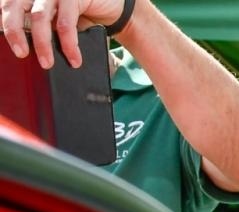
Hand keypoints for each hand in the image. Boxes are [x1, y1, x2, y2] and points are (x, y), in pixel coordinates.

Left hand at [3, 0, 129, 69]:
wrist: (112, 12)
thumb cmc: (81, 19)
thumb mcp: (54, 24)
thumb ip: (39, 31)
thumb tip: (24, 54)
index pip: (7, 5)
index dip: (4, 23)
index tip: (10, 45)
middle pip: (14, 6)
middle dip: (14, 31)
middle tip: (20, 54)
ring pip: (39, 16)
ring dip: (42, 43)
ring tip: (47, 63)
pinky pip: (65, 23)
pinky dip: (68, 44)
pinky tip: (74, 59)